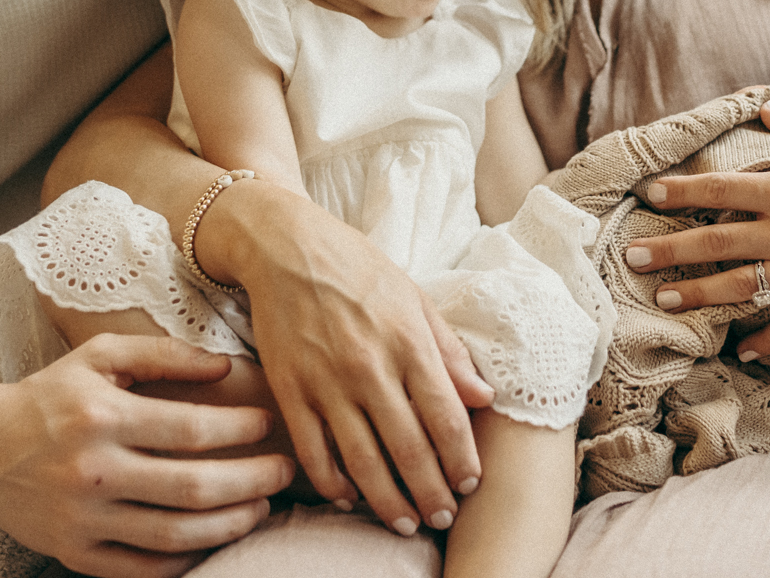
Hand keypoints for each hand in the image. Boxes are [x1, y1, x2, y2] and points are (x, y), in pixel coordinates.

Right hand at [0, 337, 294, 577]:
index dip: (241, 429)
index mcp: (103, 419)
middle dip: (252, 481)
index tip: (269, 423)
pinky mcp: (75, 554)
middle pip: (193, 487)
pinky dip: (186, 559)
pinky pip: (143, 569)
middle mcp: (93, 473)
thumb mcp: (100, 355)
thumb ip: (164, 354)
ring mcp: (83, 520)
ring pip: (175, 536)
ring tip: (260, 507)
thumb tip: (225, 366)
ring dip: (230, 525)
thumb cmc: (50, 395)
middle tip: (283, 470)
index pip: (191, 430)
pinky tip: (214, 539)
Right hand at [206, 183, 494, 536]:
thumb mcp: (414, 298)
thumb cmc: (357, 268)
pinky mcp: (290, 391)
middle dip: (431, 493)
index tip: (470, 484)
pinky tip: (349, 499)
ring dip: (388, 501)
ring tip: (405, 523)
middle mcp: (370, 367)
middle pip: (409, 449)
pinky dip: (333, 484)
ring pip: (363, 461)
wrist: (286, 247)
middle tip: (443, 518)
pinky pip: (314, 453)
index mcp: (408, 341)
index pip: (445, 417)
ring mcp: (327, 383)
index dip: (461, 459)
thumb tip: (483, 397)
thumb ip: (448, 351)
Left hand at [620, 100, 769, 360]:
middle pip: (717, 243)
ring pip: (741, 287)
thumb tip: (765, 111)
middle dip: (670, 251)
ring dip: (698, 296)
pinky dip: (765, 342)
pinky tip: (741, 352)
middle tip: (631, 259)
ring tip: (664, 303)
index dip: (681, 192)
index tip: (649, 195)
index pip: (722, 190)